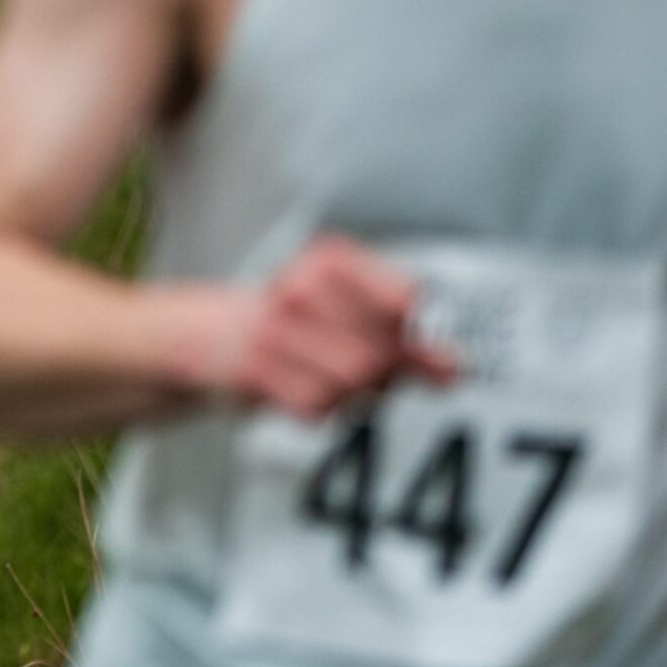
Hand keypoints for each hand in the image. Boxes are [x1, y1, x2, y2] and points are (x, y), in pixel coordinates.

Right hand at [214, 235, 460, 419]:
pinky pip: (319, 407)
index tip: (412, 342)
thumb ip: (407, 335)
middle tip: (367, 367)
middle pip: (383, 351)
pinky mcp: (255, 369)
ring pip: (354, 383)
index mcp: (331, 259)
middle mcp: (301, 287)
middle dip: (385, 371)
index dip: (415, 333)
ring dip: (353, 393)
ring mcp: (275, 328)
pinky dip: (321, 407)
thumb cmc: (294, 320)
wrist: (214, 335)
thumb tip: (453, 367)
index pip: (407, 300)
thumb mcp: (349, 306)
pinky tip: (304, 384)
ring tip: (330, 374)